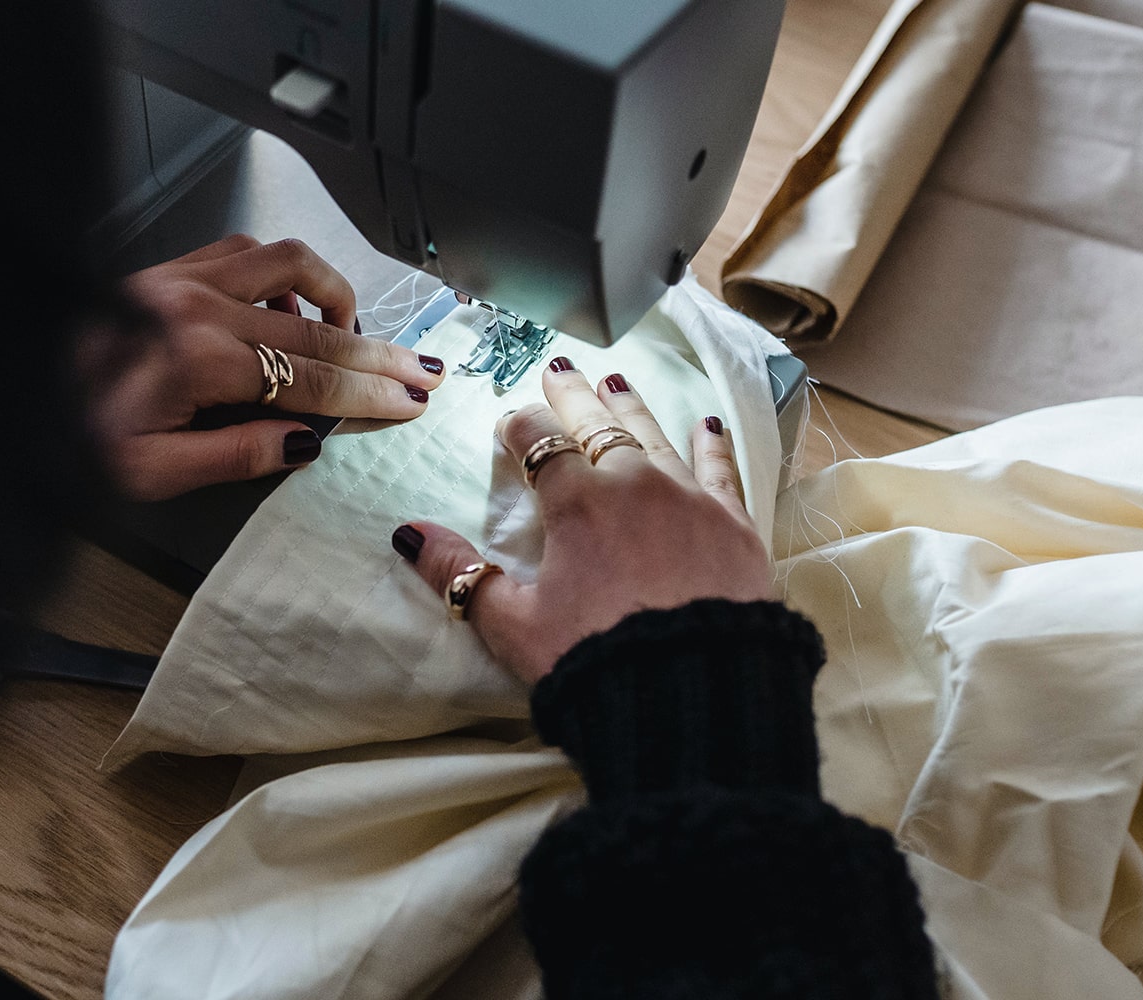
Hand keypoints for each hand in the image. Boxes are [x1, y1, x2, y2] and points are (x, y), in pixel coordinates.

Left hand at [82, 234, 446, 499]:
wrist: (3, 395)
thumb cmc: (63, 436)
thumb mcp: (149, 473)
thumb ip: (234, 455)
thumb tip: (304, 441)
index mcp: (196, 357)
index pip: (311, 377)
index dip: (370, 392)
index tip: (411, 400)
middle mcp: (193, 305)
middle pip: (316, 323)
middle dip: (378, 350)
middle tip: (420, 369)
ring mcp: (178, 278)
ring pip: (285, 262)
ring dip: (332, 293)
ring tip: (356, 333)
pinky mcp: (163, 270)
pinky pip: (242, 252)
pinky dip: (280, 274)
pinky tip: (284, 310)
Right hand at [393, 360, 773, 683]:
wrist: (690, 695)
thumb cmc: (593, 660)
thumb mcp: (513, 624)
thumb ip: (461, 573)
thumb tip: (409, 533)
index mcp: (576, 502)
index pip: (537, 442)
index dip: (518, 427)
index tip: (509, 425)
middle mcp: (634, 483)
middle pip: (597, 424)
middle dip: (574, 397)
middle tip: (561, 372)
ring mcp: (689, 498)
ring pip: (655, 435)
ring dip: (632, 407)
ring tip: (617, 382)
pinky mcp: (733, 524)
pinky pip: (720, 469)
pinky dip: (710, 444)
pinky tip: (706, 424)